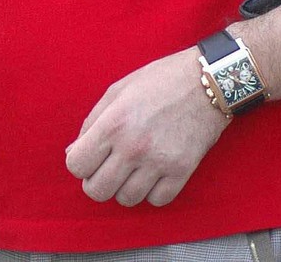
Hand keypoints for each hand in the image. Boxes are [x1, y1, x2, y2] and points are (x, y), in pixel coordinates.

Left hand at [65, 47, 227, 206]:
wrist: (208, 81)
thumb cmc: (160, 80)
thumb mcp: (119, 90)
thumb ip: (92, 121)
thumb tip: (73, 152)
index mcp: (113, 122)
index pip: (76, 165)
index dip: (80, 162)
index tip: (91, 156)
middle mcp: (133, 146)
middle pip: (97, 191)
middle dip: (98, 181)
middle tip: (110, 166)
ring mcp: (158, 162)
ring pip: (126, 199)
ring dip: (126, 186)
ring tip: (135, 166)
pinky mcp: (181, 172)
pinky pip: (156, 201)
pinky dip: (153, 191)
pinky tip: (155, 171)